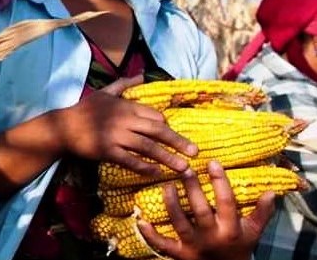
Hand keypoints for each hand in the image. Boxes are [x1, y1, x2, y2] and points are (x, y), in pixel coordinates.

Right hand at [58, 75, 198, 177]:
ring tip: (183, 168)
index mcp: (125, 106)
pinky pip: (130, 160)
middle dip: (178, 142)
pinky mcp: (107, 150)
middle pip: (157, 131)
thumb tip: (142, 74)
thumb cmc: (84, 109)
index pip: (154, 116)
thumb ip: (124, 84)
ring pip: (147, 147)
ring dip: (167, 158)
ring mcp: (115, 136)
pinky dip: (144, 167)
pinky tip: (156, 172)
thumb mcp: (104, 92)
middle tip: (195, 152)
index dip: (166, 127)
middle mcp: (123, 120)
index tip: (174, 137)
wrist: (63, 127)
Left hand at [138, 160, 275, 259]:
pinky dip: (150, 233)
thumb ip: (262, 213)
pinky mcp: (179, 254)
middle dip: (192, 188)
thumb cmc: (239, 248)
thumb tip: (271, 192)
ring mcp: (194, 246)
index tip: (212, 162)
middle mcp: (212, 236)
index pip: (226, 202)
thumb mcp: (253, 232)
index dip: (220, 182)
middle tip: (184, 168)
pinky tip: (141, 220)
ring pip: (180, 223)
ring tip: (166, 185)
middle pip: (201, 210)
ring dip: (171, 204)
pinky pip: (162, 244)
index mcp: (231, 229)